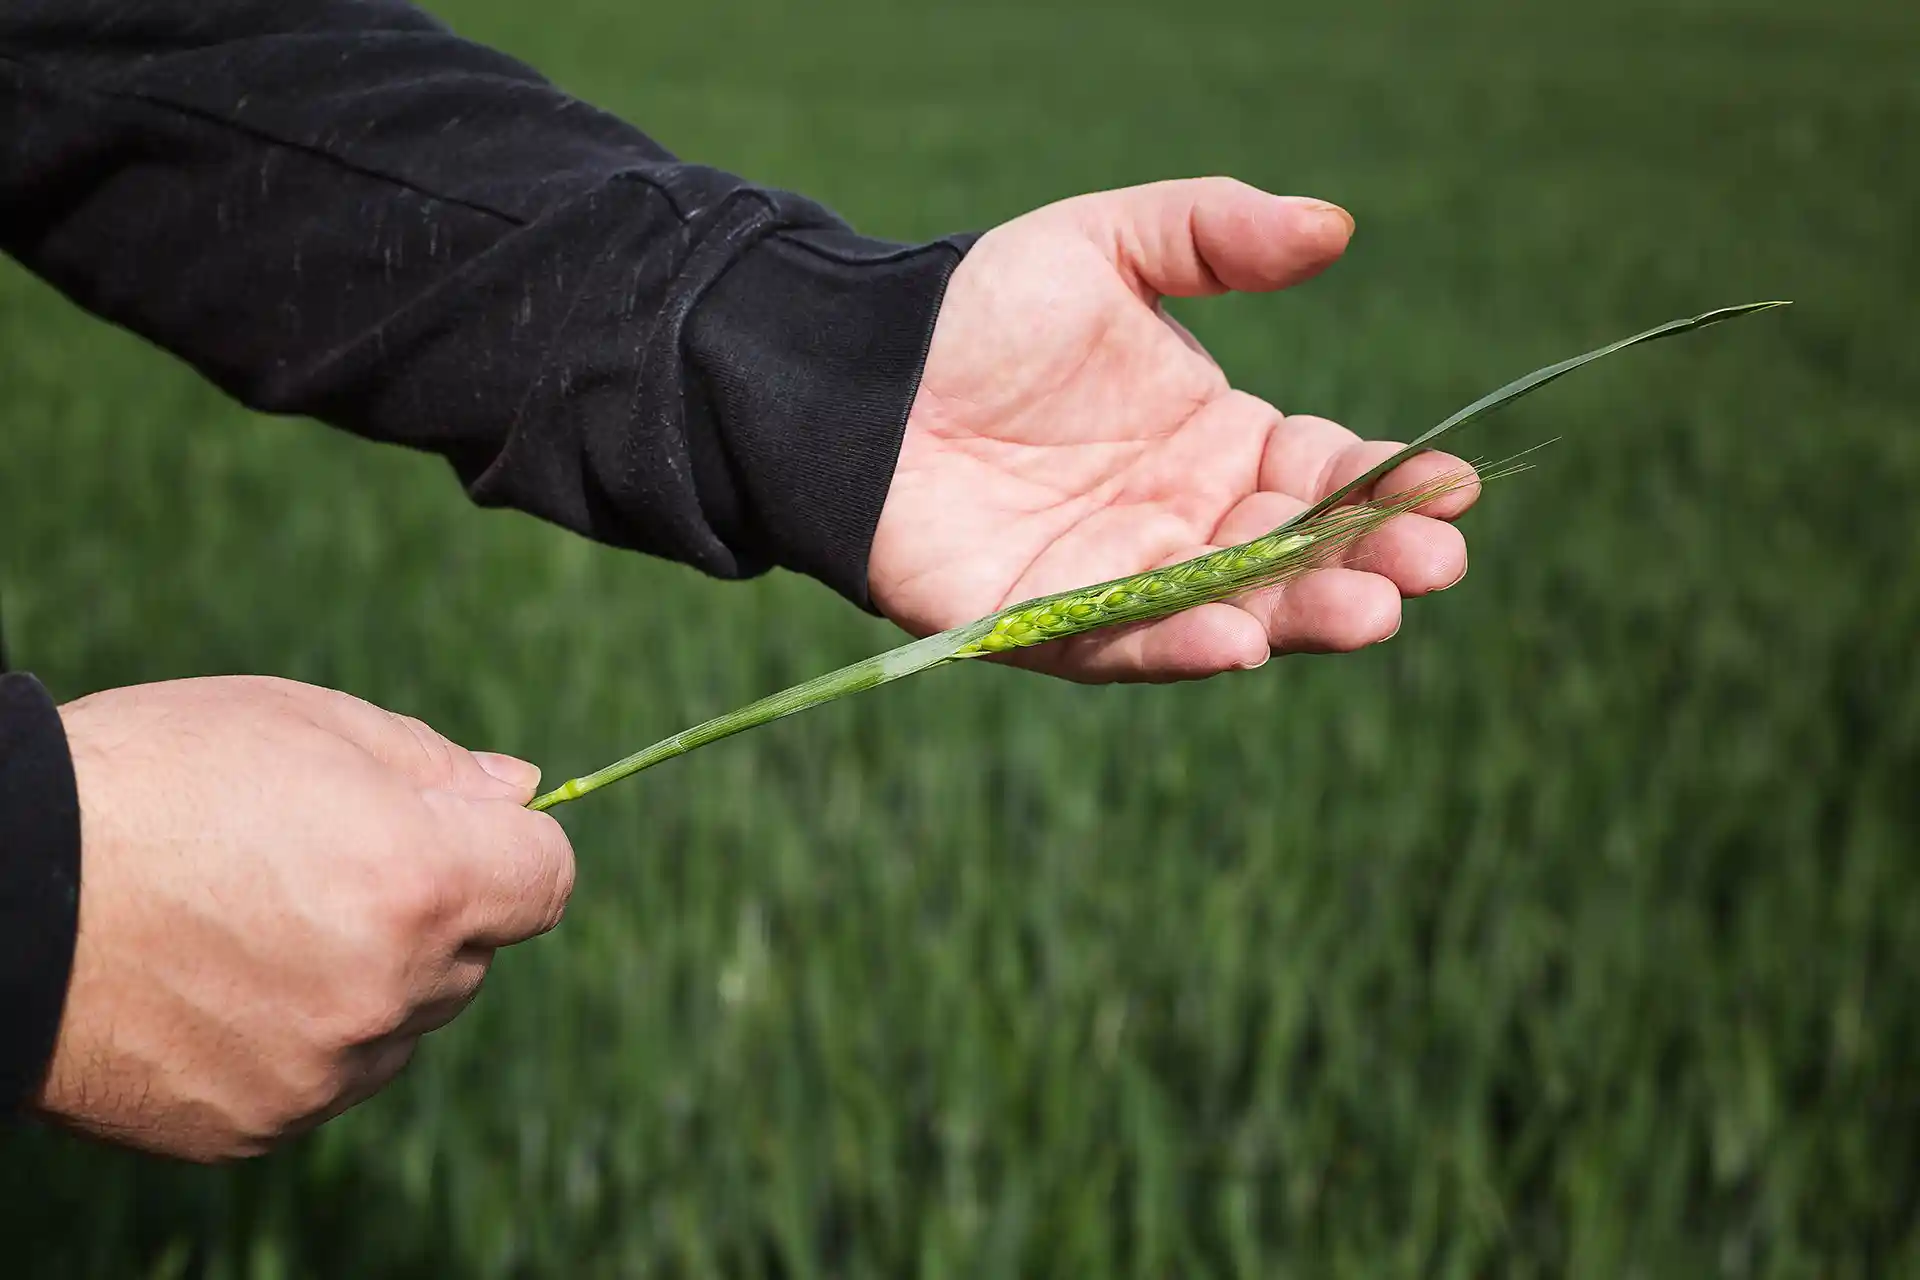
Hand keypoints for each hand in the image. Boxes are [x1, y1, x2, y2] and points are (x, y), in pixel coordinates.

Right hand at [36, 677, 573, 1161]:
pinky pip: (328, 1077)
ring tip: (253, 925)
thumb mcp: (306, 724)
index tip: (467, 837)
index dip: (512, 851)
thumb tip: (522, 792)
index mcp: (421, 880)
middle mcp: (389, 987)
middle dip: (429, 911)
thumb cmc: (153, 778)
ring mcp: (324, 1068)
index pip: (548, 880)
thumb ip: (436, 767)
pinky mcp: (261, 1123)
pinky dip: (300, 1038)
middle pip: (472, 955)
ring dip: (369, 979)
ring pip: (403, 1021)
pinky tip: (219, 985)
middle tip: (318, 867)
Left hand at [870, 177, 1477, 681]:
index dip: (1388, 484)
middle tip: (1432, 566)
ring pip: (1233, 608)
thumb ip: (1215, 235)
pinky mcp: (1047, 625)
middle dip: (1368, 562)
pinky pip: (1127, 641)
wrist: (860, 372)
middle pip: (1296, 554)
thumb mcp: (1107, 246)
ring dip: (1302, 615)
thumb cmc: (981, 312)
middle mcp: (1185, 520)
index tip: (1453, 488)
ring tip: (1371, 612)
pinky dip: (1183, 645)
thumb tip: (1336, 227)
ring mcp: (1122, 578)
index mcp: (1217, 440)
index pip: (1323, 471)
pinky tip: (1240, 639)